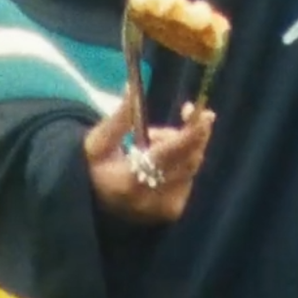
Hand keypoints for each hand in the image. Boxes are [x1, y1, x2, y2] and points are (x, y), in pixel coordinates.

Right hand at [83, 94, 214, 224]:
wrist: (92, 204)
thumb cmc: (95, 167)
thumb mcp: (98, 142)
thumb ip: (119, 118)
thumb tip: (132, 86)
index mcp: (129, 181)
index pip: (168, 155)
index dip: (190, 135)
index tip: (204, 114)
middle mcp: (151, 199)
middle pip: (188, 161)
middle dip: (191, 133)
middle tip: (187, 112)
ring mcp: (164, 208)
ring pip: (190, 166)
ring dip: (181, 146)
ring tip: (154, 142)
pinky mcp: (173, 211)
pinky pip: (188, 177)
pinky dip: (180, 162)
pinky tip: (160, 161)